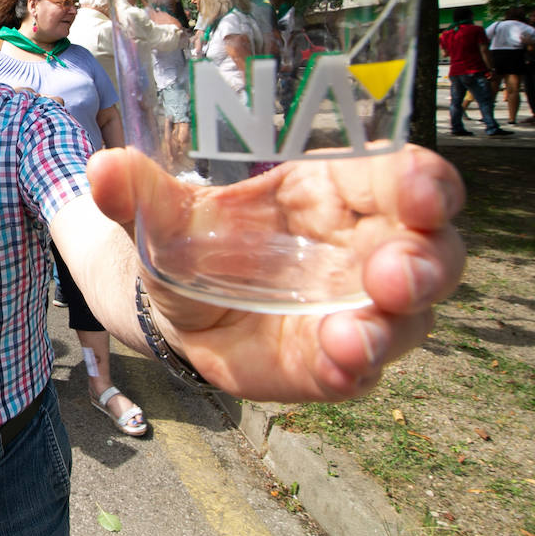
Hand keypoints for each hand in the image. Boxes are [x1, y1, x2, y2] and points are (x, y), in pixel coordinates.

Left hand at [87, 145, 464, 402]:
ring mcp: (357, 307)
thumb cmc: (192, 242)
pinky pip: (360, 369)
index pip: (405, 177)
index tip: (423, 194)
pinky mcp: (336, 360)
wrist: (172, 305)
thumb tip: (103, 167)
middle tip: (392, 276)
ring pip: (409, 317)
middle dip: (423, 263)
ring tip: (352, 335)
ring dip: (390, 326)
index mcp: (335, 189)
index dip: (426, 183)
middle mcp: (364, 247)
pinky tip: (336, 364)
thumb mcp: (163, 217)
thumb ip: (140, 194)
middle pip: (431, 250)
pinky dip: (352, 368)